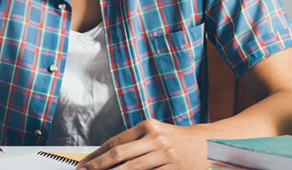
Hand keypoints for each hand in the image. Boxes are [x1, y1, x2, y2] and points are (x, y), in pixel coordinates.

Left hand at [76, 119, 209, 169]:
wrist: (208, 145)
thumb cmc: (176, 140)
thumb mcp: (155, 134)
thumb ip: (133, 143)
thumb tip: (105, 157)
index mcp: (147, 126)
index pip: (115, 141)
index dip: (96, 154)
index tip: (83, 164)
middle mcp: (155, 138)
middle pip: (119, 154)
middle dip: (98, 165)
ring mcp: (165, 155)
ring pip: (132, 169)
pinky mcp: (173, 169)